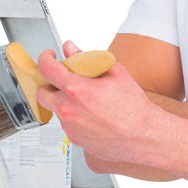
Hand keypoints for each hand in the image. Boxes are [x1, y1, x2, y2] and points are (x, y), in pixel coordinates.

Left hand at [35, 38, 170, 165]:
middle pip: (42, 94)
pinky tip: (92, 115)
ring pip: (57, 110)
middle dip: (49, 84)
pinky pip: (68, 125)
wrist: (146, 136)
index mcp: (76, 90)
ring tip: (87, 100)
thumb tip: (71, 46)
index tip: (49, 57)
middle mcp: (69, 110)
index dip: (45, 59)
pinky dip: (74, 117)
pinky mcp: (76, 141)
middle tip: (63, 80)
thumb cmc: (133, 107)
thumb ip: (86, 57)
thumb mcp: (113, 72)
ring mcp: (71, 128)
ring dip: (64, 102)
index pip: (46, 69)